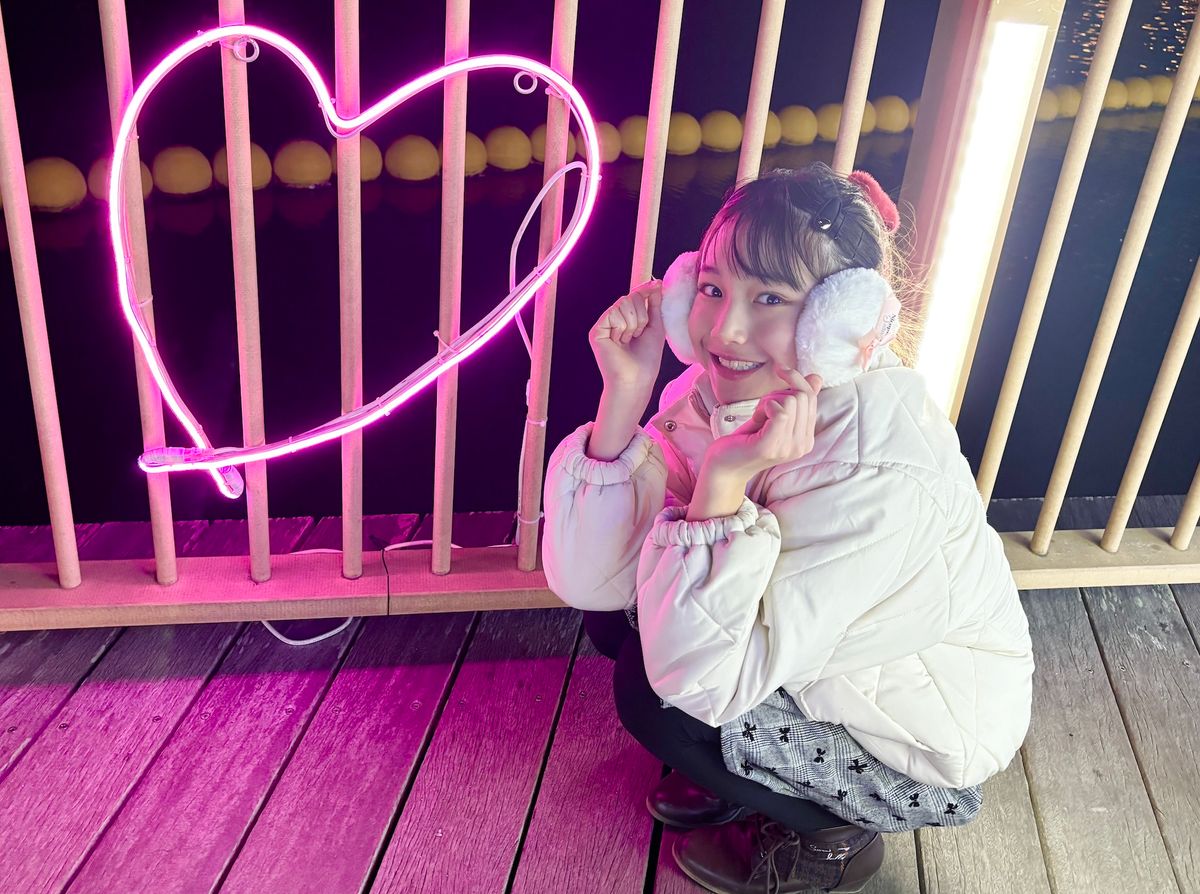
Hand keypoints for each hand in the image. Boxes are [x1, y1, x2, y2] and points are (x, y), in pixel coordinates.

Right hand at [589, 279, 665, 391]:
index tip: (658, 283)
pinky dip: (623, 328)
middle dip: (642, 316)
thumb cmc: (646, 358)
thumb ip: (654, 305)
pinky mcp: (597, 331)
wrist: (636, 378)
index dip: (645, 289)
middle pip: (630, 297)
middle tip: (638, 335)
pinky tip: (619, 342)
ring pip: (623, 304)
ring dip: (634, 324)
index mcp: (627, 319)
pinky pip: (614, 314)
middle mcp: (614, 320)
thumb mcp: (655, 327)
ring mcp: (604, 324)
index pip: (635, 296)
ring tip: (629, 341)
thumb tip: (657, 283)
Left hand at [702, 364, 822, 479]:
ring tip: (758, 417)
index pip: (811, 398)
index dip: (795, 379)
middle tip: (762, 409)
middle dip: (778, 393)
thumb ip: (797, 400)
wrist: (725, 466)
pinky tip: (756, 418)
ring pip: (791, 401)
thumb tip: (817, 377)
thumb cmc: (748, 439)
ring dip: (768, 401)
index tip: (779, 370)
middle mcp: (802, 445)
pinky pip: (781, 413)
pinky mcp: (770, 446)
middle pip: (802, 396)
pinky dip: (765, 407)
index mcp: (806, 439)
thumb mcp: (775, 416)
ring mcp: (788, 448)